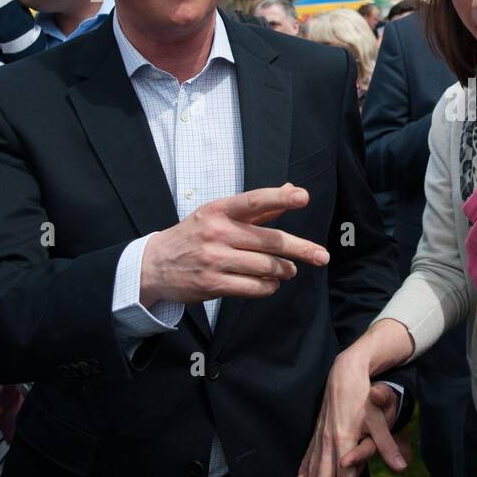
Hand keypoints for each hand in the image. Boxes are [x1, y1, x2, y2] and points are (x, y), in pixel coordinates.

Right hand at [140, 184, 329, 306]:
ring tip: (288, 270)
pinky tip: (270, 283)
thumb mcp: (219, 214)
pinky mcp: (212, 284)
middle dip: (301, 249)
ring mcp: (214, 260)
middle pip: (270, 241)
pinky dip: (268, 286)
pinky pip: (254, 287)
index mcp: (220, 210)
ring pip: (266, 267)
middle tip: (321, 256)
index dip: (279, 198)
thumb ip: (258, 206)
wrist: (155, 265)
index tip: (302, 197)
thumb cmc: (196, 234)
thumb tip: (292, 189)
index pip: (254, 201)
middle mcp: (217, 232)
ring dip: (284, 270)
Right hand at [295, 354, 408, 476]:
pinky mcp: (318, 431)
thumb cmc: (364, 396)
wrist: (344, 372)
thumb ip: (387, 445)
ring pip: (313, 471)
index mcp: (343, 441)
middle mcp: (329, 442)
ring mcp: (321, 437)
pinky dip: (303, 472)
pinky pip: (307, 456)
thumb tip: (401, 466)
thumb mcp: (379, 420)